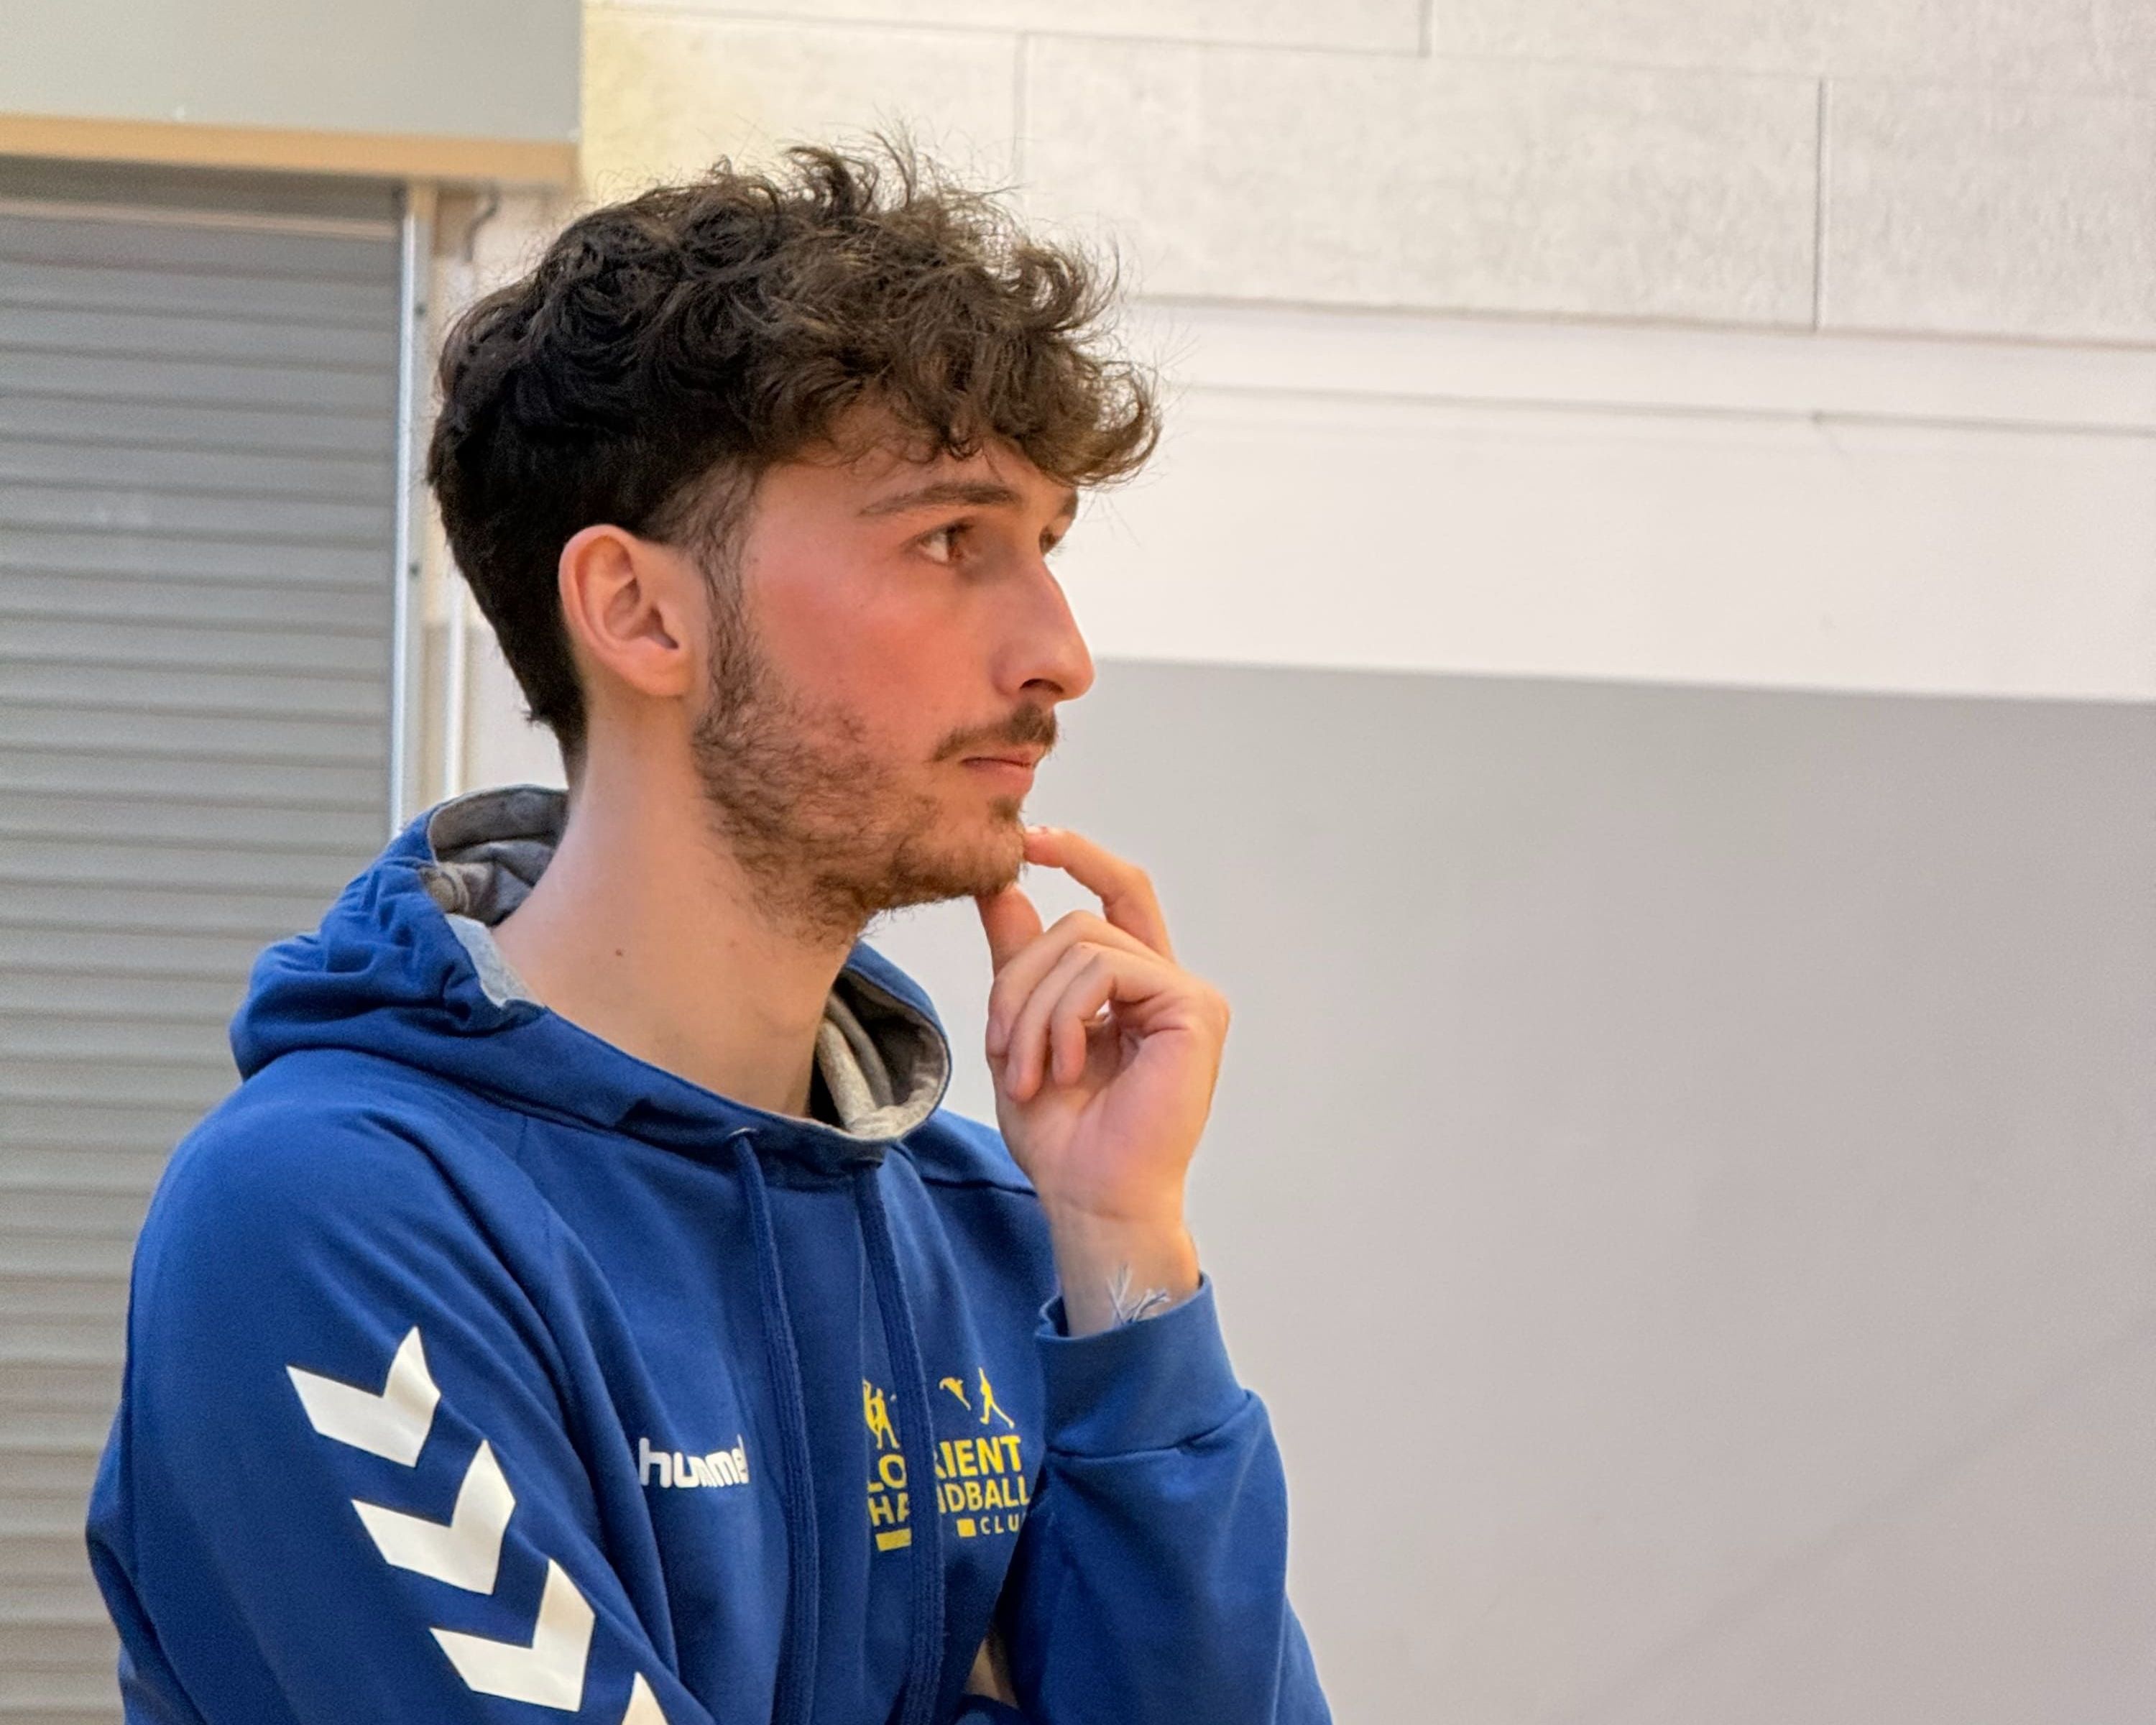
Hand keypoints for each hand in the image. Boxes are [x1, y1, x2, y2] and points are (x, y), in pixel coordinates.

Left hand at [974, 827, 1227, 1330]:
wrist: (1090, 1198)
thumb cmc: (1063, 1135)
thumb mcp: (1022, 1029)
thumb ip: (1018, 960)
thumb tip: (1000, 885)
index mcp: (1138, 987)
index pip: (1116, 894)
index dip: (1078, 856)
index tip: (1027, 838)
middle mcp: (1171, 984)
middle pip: (1081, 921)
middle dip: (1022, 976)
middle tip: (1003, 1045)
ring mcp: (1188, 996)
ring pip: (1084, 944)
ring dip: (1034, 1009)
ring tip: (1029, 1071)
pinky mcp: (1194, 1010)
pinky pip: (1106, 971)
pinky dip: (1065, 1017)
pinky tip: (1064, 1066)